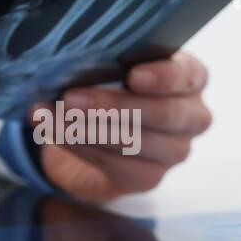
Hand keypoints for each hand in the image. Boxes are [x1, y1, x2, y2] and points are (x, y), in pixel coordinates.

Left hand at [32, 50, 209, 201]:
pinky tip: (55, 133)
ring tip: (49, 116)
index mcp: (189, 78)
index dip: (162, 77)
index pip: (187, 75)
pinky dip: (80, 145)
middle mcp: (192, 116)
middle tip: (70, 98)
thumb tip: (70, 63)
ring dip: (86, 128)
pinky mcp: (150, 177)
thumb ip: (105, 63)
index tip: (133, 76)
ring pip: (136, 141)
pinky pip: (117, 163)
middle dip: (111, 105)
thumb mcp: (111, 66)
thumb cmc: (109, 84)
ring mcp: (176, 150)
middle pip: (162, 113)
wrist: (97, 132)